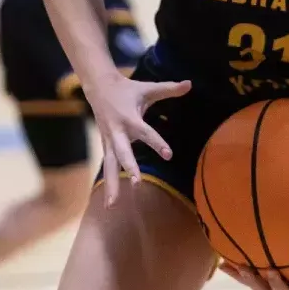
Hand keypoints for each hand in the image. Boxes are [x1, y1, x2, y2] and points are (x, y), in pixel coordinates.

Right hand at [83, 72, 190, 207]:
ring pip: (109, 165)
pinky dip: (109, 183)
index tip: (169, 155)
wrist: (98, 87)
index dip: (157, 143)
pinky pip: (107, 166)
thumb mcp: (148, 88)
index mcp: (129, 118)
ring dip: (111, 185)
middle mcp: (117, 132)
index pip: (146, 133)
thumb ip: (169, 89)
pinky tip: (111, 202)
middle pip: (122, 152)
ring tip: (112, 206)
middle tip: (137, 184)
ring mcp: (109, 141)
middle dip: (129, 168)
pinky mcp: (105, 146)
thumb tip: (190, 83)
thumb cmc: (127, 89)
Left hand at [221, 253, 288, 289]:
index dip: (277, 286)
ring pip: (255, 283)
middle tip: (244, 267)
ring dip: (241, 275)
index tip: (270, 271)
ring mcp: (277, 285)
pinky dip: (239, 265)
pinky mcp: (271, 275)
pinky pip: (254, 270)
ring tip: (226, 263)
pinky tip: (225, 252)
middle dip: (253, 281)